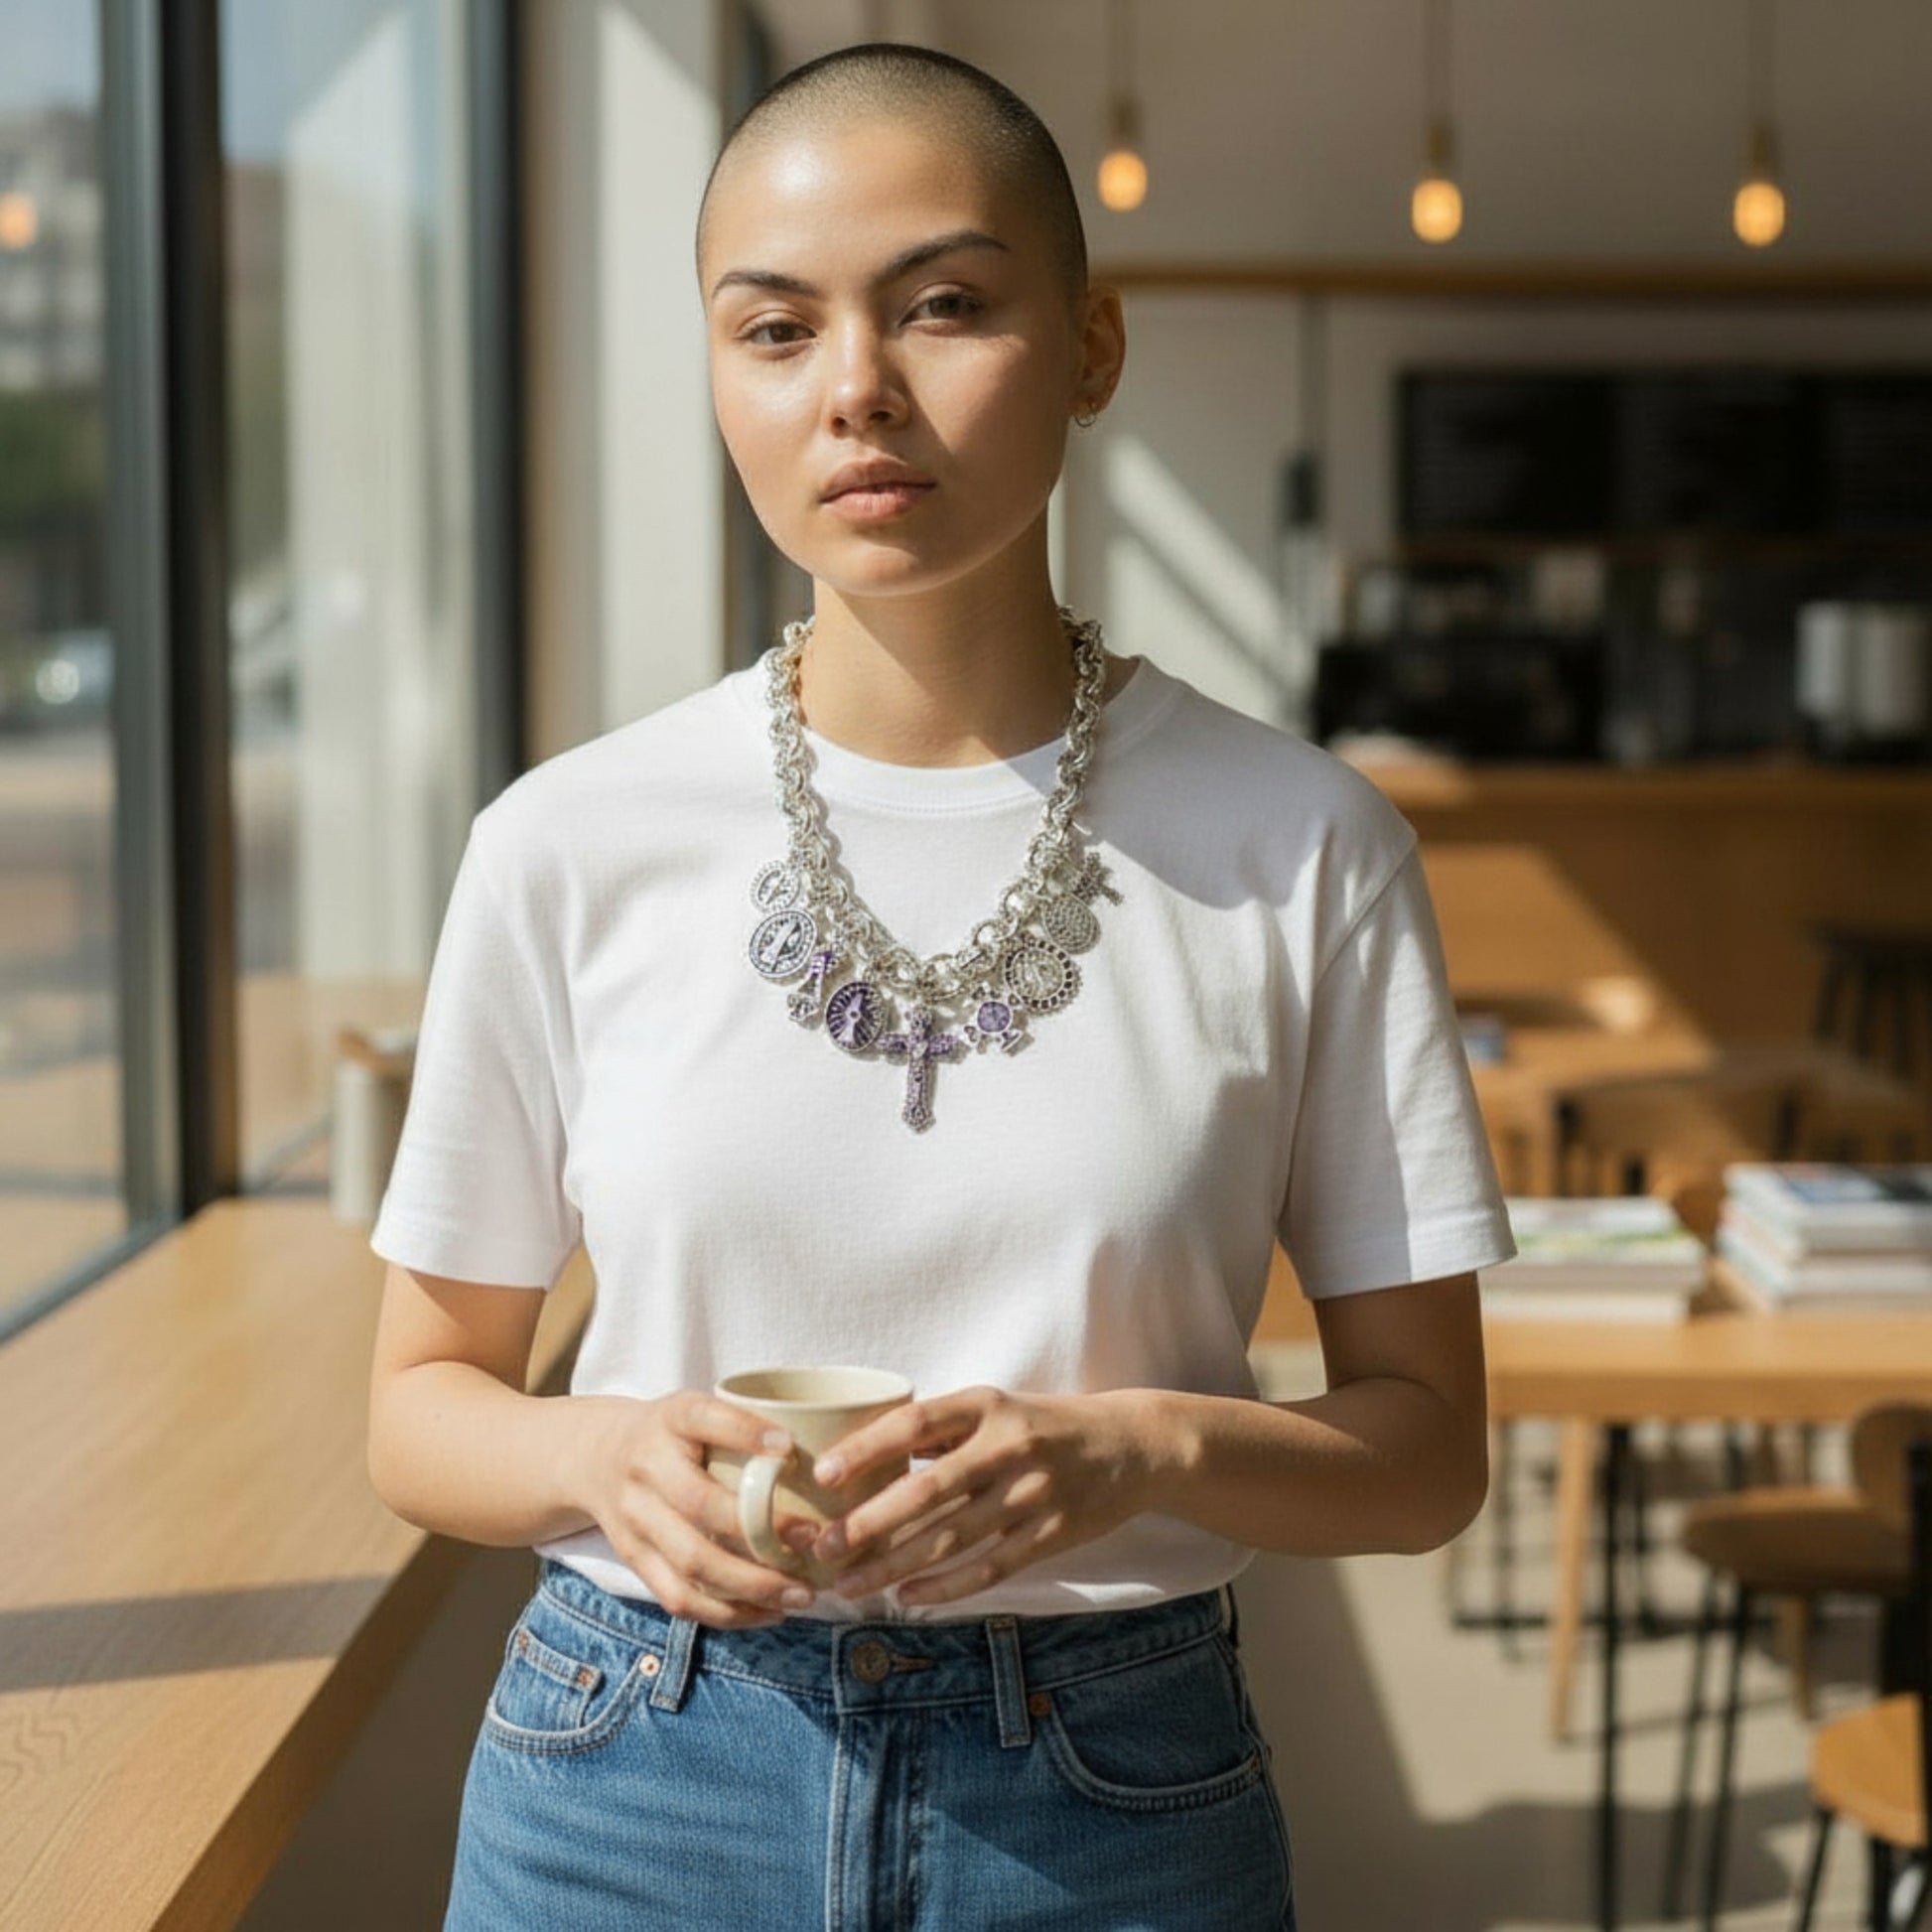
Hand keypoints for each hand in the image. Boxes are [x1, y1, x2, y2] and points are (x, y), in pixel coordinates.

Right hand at [575, 1391, 822, 1629]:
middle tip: (814, 1542)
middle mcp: (646, 1467)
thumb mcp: (698, 1409)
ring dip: (752, 1586)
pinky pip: (679, 1597)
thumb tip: (823, 1453)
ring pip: (692, 1564)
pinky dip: (727, 1613)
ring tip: (801, 1595)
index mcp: (670, 1419)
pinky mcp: (633, 1559)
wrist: (596, 1457)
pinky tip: (768, 1612)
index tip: (790, 1448)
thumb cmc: (674, 1434)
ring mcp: (635, 1518)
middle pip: (700, 1507)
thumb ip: (744, 1424)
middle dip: (761, 1533)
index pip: (706, 1418)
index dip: (746, 1432)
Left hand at [805, 1385, 1161, 1608]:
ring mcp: (1032, 1493)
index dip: (866, 1449)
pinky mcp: (1052, 1534)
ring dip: (894, 1566)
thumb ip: (940, 1430)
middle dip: (868, 1523)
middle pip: (926, 1490)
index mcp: (987, 1405)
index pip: (916, 1422)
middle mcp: (1008, 1446)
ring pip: (950, 1538)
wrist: (1130, 1445)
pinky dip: (945, 1587)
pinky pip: (989, 1567)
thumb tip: (865, 1455)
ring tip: (849, 1585)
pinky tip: (908, 1597)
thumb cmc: (1043, 1426)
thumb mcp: (995, 1408)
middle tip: (822, 1547)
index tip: (822, 1474)